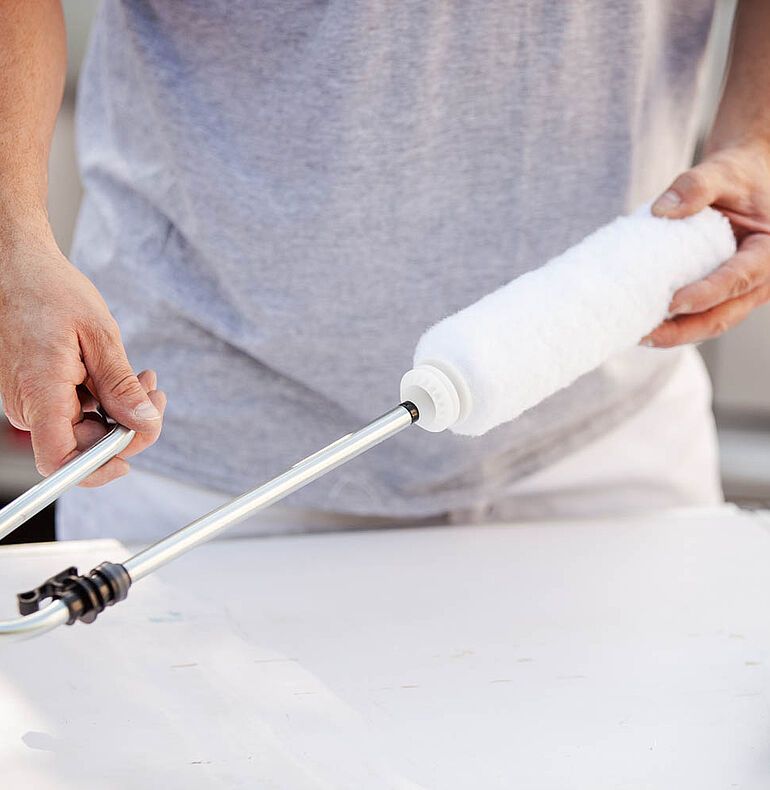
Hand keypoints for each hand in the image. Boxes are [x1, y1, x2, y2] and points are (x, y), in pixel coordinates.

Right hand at [0, 227, 165, 485]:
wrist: (16, 266)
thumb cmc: (50, 291)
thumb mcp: (99, 336)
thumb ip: (121, 385)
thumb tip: (144, 423)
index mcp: (40, 394)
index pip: (60, 462)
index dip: (96, 470)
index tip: (128, 458)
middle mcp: (29, 405)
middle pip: (82, 446)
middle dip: (128, 427)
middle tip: (157, 396)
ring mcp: (31, 400)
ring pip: (85, 427)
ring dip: (121, 409)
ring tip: (144, 378)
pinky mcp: (38, 392)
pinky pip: (76, 410)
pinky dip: (105, 398)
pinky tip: (122, 374)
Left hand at [642, 142, 769, 347]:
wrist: (744, 179)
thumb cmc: (736, 175)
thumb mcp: (721, 171)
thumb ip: (696, 185)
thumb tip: (661, 210)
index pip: (738, 279)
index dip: (706, 295)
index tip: (673, 303)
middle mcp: (761, 278)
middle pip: (724, 316)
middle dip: (684, 331)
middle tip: (646, 335)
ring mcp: (743, 291)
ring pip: (711, 323)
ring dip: (677, 335)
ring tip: (640, 336)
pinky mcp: (724, 295)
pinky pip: (702, 316)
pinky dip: (676, 325)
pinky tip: (645, 326)